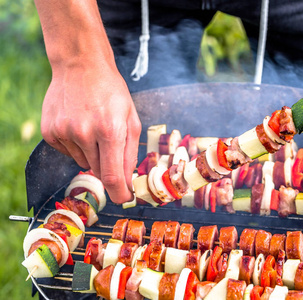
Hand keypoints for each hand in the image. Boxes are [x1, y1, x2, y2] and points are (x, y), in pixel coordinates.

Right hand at [41, 60, 140, 203]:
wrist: (80, 66)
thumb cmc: (111, 92)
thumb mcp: (131, 119)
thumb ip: (130, 154)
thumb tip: (126, 183)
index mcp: (109, 130)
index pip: (112, 177)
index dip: (119, 194)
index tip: (124, 199)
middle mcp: (84, 133)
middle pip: (99, 171)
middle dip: (109, 166)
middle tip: (111, 144)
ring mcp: (64, 132)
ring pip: (84, 163)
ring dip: (92, 153)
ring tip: (94, 127)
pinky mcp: (50, 132)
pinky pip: (68, 153)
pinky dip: (77, 146)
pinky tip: (79, 125)